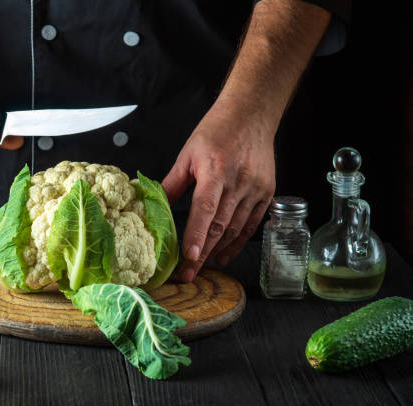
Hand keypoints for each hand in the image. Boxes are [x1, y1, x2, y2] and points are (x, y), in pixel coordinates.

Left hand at [162, 101, 275, 281]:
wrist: (251, 115)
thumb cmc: (216, 131)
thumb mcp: (188, 154)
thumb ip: (172, 184)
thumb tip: (154, 206)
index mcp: (215, 171)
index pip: (205, 210)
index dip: (196, 236)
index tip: (188, 258)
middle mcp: (238, 182)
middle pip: (220, 226)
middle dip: (203, 253)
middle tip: (188, 273)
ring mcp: (256, 189)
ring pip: (236, 228)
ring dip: (219, 251)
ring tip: (202, 267)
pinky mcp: (267, 192)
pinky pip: (252, 223)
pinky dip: (238, 242)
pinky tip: (225, 255)